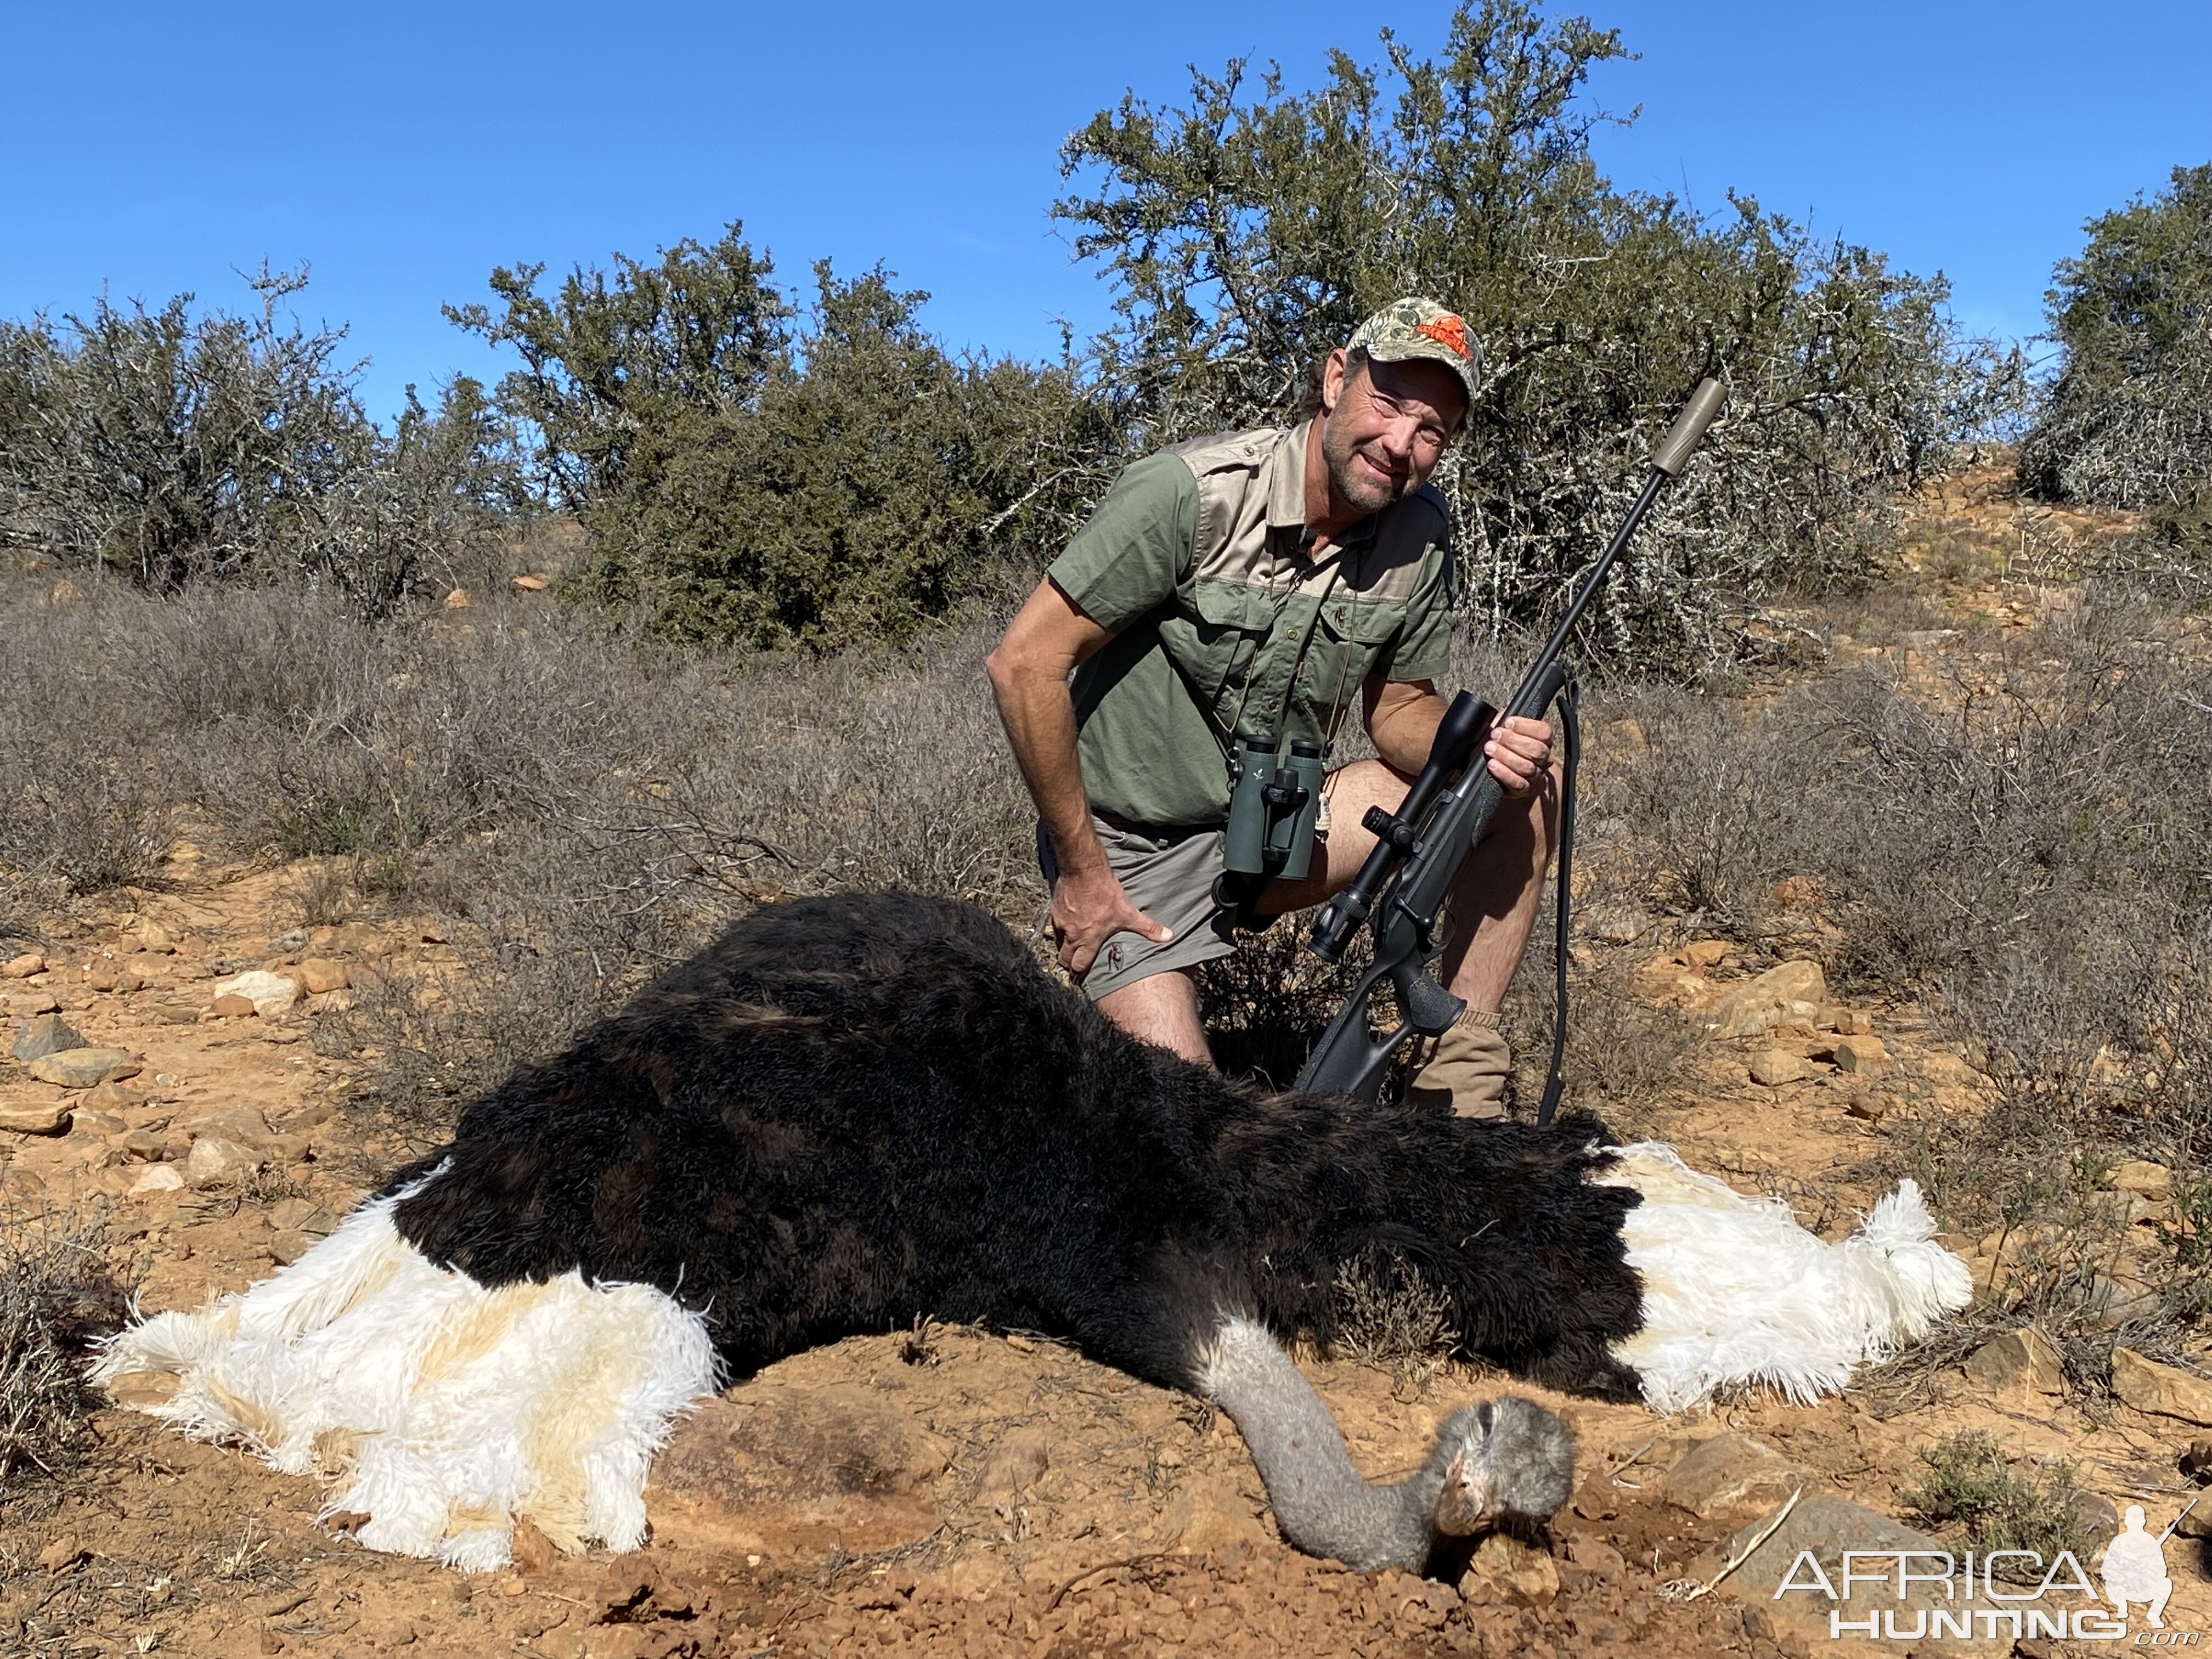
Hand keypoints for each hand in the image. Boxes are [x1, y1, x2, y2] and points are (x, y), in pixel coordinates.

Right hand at [1049, 866, 1172, 977]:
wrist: (1084, 870)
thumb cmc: (1105, 893)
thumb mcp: (1129, 912)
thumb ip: (1148, 927)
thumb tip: (1169, 937)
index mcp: (1089, 939)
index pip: (1079, 965)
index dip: (1080, 972)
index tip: (1082, 975)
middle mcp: (1072, 934)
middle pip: (1064, 959)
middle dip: (1069, 964)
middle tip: (1074, 965)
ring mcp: (1061, 923)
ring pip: (1058, 942)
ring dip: (1064, 946)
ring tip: (1072, 946)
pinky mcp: (1055, 910)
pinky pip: (1055, 925)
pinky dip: (1061, 928)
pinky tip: (1069, 923)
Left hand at [1483, 715, 1553, 795]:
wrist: (1508, 774)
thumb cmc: (1507, 748)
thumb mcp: (1507, 731)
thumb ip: (1506, 723)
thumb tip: (1500, 718)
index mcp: (1543, 742)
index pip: (1544, 732)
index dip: (1527, 726)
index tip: (1509, 722)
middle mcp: (1543, 759)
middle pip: (1536, 750)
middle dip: (1513, 741)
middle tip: (1495, 735)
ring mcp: (1536, 776)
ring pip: (1527, 767)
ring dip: (1506, 756)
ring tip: (1490, 749)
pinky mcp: (1525, 790)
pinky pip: (1518, 784)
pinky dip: (1504, 774)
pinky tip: (1493, 765)